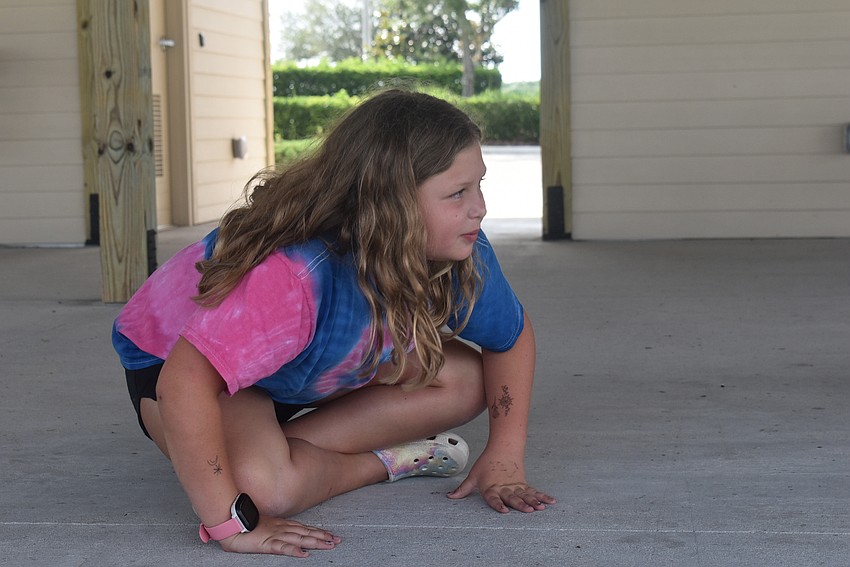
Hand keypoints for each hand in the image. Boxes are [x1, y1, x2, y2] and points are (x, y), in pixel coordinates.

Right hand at [219, 515, 341, 556]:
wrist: (230, 521)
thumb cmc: (244, 523)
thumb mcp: (264, 526)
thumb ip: (274, 529)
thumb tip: (282, 534)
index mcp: (281, 525)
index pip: (304, 529)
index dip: (318, 532)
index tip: (330, 534)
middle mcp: (282, 529)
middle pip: (306, 533)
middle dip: (323, 537)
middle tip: (337, 540)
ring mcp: (275, 535)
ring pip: (299, 539)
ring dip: (315, 542)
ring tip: (328, 545)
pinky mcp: (267, 543)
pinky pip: (283, 548)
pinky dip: (294, 551)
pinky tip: (304, 554)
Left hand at [447, 453, 555, 513]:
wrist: (503, 448)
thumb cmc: (487, 463)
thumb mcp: (474, 476)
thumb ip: (463, 489)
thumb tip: (450, 497)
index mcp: (491, 488)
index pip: (494, 498)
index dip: (498, 505)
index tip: (504, 511)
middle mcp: (505, 488)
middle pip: (513, 497)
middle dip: (521, 504)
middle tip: (528, 511)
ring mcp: (516, 486)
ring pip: (526, 495)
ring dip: (534, 501)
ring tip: (541, 508)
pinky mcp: (524, 484)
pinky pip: (534, 491)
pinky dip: (543, 496)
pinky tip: (551, 502)